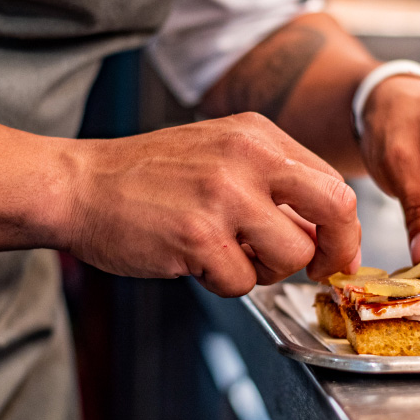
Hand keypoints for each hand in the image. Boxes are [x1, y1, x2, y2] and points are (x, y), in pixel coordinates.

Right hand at [61, 113, 360, 296]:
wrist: (79, 185)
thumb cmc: (144, 177)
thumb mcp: (217, 152)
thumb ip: (270, 179)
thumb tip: (322, 228)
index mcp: (257, 135)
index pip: (332, 182)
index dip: (341, 227)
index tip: (332, 250)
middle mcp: (247, 158)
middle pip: (336, 209)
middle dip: (335, 250)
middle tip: (318, 270)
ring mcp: (224, 197)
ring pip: (291, 256)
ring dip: (265, 272)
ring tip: (228, 257)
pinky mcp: (198, 237)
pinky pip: (242, 283)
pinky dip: (222, 284)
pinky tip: (194, 261)